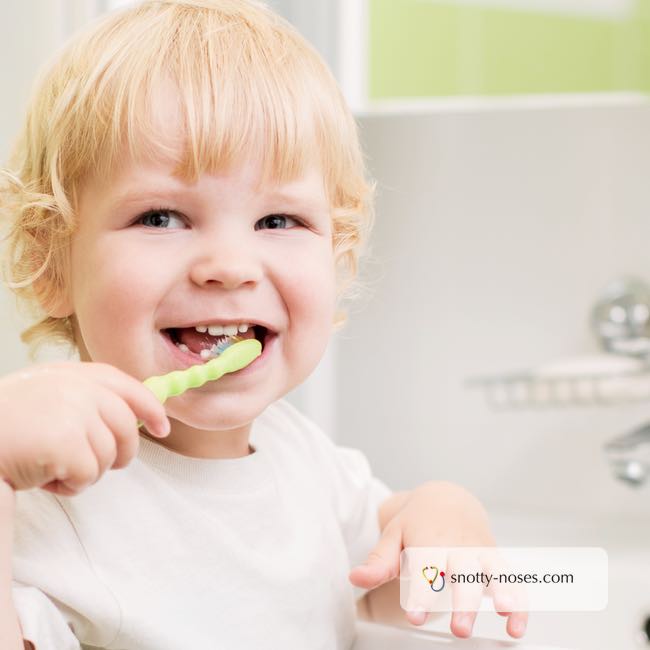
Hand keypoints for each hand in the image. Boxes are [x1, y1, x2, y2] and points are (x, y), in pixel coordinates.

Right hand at [0, 361, 169, 494]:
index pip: (127, 386)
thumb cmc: (5, 428)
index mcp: (72, 373)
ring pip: (110, 456)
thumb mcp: (45, 399)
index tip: (161, 426)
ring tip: (51, 467)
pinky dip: (69, 486)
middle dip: (120, 454)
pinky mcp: (67, 442)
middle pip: (126, 428)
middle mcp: (78, 387)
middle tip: (94, 466)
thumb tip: (130, 422)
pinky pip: (89, 475)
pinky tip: (43, 478)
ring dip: (85, 472)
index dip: (149, 407)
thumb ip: (84, 401)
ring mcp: (74, 412)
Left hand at [349, 481, 527, 638]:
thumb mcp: (394, 535)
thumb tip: (355, 578)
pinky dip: (519, 600)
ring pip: (493, 572)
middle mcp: (457, 546)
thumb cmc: (416, 522)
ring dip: (501, 593)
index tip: (415, 615)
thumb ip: (378, 561)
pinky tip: (517, 626)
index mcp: (428, 540)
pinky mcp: (495, 559)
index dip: (421, 593)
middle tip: (459, 629)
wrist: (447, 499)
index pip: (425, 568)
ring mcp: (479, 552)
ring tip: (505, 616)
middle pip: (462, 574)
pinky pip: (512, 578)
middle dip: (463, 601)